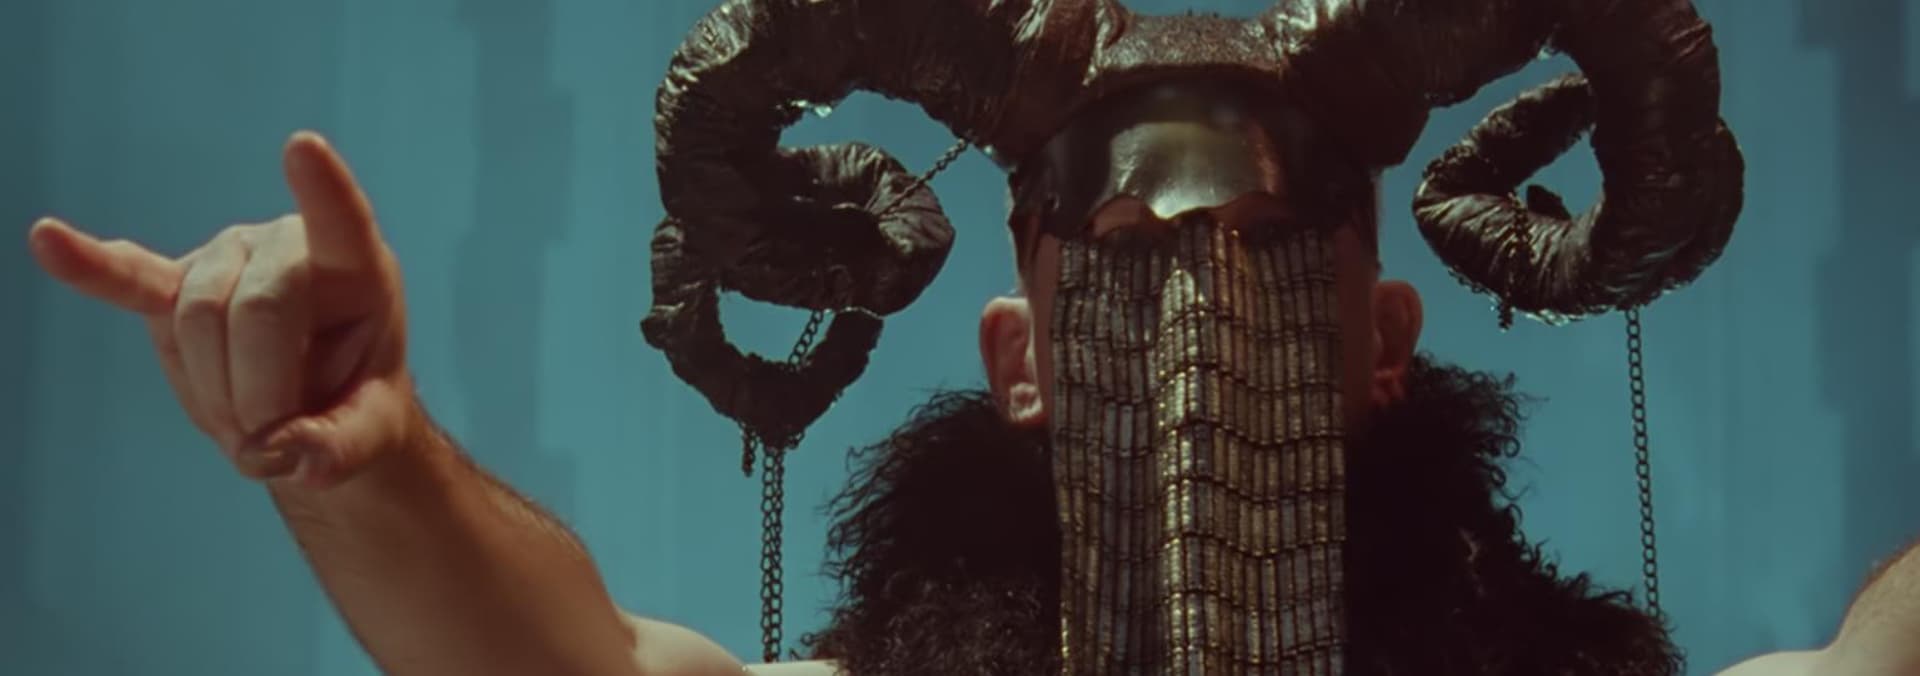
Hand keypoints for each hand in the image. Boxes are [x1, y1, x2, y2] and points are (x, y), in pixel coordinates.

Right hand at [28, 131, 414, 489]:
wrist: (316, 410)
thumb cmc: (353, 405)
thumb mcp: (368, 434)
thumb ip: (338, 447)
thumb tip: (287, 454)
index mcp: (356, 265)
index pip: (340, 218)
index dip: (322, 187)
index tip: (303, 146)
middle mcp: (285, 243)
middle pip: (253, 309)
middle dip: (258, 392)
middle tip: (272, 445)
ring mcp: (224, 258)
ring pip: (196, 321)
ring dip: (216, 394)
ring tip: (246, 428)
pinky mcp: (172, 287)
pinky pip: (129, 278)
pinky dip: (88, 265)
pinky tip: (48, 240)